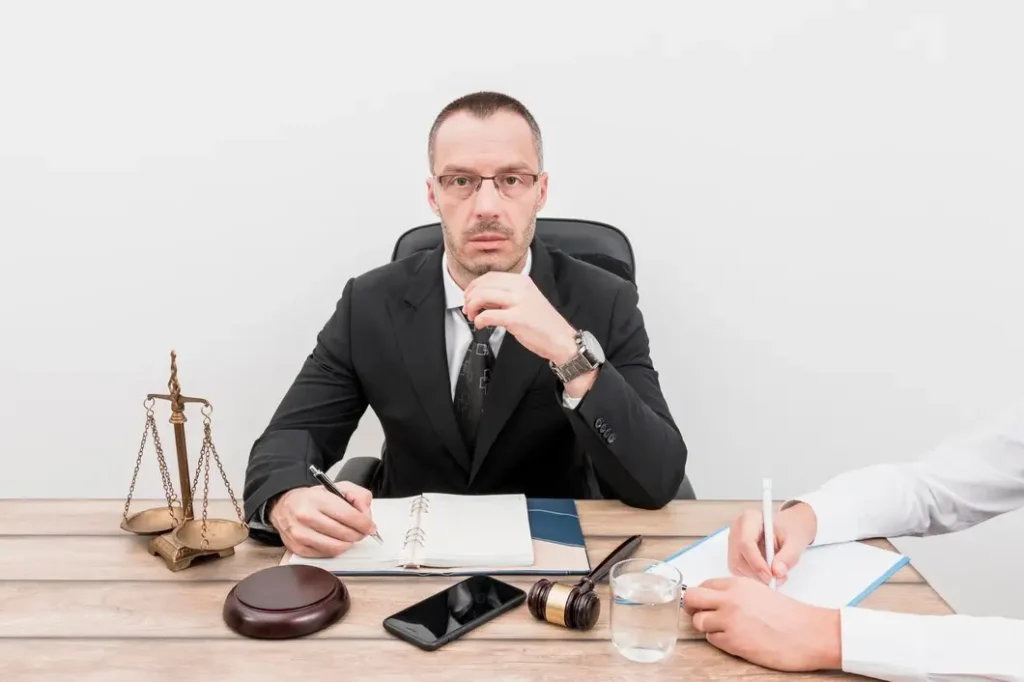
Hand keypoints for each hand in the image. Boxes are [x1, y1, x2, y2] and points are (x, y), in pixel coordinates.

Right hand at [269, 483, 376, 556]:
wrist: (285, 505)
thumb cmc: (313, 498)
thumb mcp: (337, 487)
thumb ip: (358, 496)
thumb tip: (366, 515)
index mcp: (317, 499)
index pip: (348, 515)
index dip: (364, 524)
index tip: (370, 527)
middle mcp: (306, 516)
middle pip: (344, 533)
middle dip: (358, 534)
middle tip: (361, 531)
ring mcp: (300, 534)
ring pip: (336, 547)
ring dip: (348, 543)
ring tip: (349, 536)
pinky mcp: (298, 548)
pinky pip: (326, 554)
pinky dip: (335, 549)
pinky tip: (335, 540)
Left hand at [462, 272, 577, 364]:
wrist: (561, 339)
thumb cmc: (543, 324)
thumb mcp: (526, 300)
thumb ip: (506, 296)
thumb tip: (482, 298)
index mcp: (522, 281)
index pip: (490, 276)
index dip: (474, 286)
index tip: (469, 296)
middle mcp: (520, 288)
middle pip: (483, 284)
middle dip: (469, 297)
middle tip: (467, 309)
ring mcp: (519, 302)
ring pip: (482, 296)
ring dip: (472, 307)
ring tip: (472, 317)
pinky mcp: (517, 319)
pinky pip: (488, 315)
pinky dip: (479, 320)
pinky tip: (480, 325)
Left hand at [684, 576, 841, 671]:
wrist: (808, 633)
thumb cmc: (789, 615)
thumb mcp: (759, 592)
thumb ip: (735, 592)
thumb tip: (714, 599)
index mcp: (737, 584)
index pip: (704, 584)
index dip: (702, 595)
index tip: (704, 603)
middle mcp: (729, 599)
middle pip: (691, 598)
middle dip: (691, 607)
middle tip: (698, 614)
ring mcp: (729, 620)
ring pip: (698, 621)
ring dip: (708, 626)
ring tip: (725, 630)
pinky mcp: (733, 641)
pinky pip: (711, 639)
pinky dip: (719, 640)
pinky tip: (735, 639)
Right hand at [728, 501, 816, 585]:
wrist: (789, 528)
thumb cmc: (791, 530)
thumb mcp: (796, 542)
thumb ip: (788, 556)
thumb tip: (776, 572)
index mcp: (749, 518)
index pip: (745, 543)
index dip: (756, 562)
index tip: (771, 576)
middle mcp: (737, 529)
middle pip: (738, 557)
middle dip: (757, 573)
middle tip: (776, 580)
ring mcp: (733, 542)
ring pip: (737, 566)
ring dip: (756, 577)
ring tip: (776, 576)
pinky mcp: (734, 554)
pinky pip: (739, 570)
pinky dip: (753, 577)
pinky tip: (768, 573)